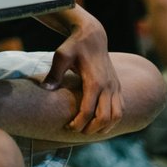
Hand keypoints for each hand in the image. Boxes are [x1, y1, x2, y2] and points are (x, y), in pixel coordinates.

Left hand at [42, 7, 122, 133]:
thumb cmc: (75, 45)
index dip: (78, 123)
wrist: (93, 35)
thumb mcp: (61, 55)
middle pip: (105, 118)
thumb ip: (54, 73)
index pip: (88, 111)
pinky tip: (101, 123)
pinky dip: (113, 119)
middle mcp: (108, 85)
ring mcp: (115, 86)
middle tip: (78, 131)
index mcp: (94, 81)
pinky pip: (120, 108)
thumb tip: (46, 89)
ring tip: (91, 130)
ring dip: (106, 127)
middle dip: (92, 129)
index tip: (68, 127)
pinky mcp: (117, 85)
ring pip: (117, 115)